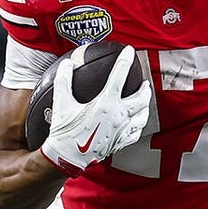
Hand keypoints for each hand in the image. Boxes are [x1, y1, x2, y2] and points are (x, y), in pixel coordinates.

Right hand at [41, 45, 151, 176]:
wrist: (67, 157)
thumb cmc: (64, 130)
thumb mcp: (62, 103)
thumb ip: (64, 80)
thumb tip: (67, 64)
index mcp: (106, 103)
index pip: (120, 76)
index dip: (125, 60)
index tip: (130, 51)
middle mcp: (118, 115)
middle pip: (141, 98)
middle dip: (144, 88)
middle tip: (144, 83)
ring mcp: (122, 130)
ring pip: (143, 115)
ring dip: (146, 105)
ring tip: (144, 100)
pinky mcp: (120, 142)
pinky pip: (137, 132)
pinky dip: (139, 123)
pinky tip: (136, 121)